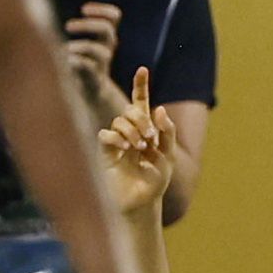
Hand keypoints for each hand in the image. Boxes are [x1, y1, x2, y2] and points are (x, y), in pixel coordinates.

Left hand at [63, 0, 124, 95]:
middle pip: (106, 29)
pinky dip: (79, 62)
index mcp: (104, 36)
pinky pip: (91, 69)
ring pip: (101, 52)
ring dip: (83, 46)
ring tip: (67, 49)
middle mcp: (106, 48)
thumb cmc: (79, 60)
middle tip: (67, 26)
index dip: (101, 10)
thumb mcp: (79, 40)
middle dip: (87, 25)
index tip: (83, 10)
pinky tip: (69, 61)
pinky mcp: (94, 79)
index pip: (114, 16)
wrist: (90, 90)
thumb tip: (40, 5)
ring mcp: (102, 64)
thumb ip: (70, 26)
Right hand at [94, 67, 177, 220]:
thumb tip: (159, 109)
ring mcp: (116, 141)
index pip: (140, 103)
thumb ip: (167, 133)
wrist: (140, 203)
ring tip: (139, 148)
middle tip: (150, 138)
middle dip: (142, 120)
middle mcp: (129, 132)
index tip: (143, 69)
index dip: (140, 86)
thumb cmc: (154, 182)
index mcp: (145, 130)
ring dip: (132, 131)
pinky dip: (116, 138)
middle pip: (131, 110)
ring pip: (119, 120)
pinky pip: (106, 134)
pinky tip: (125, 149)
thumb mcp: (168, 156)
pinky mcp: (104, 152)